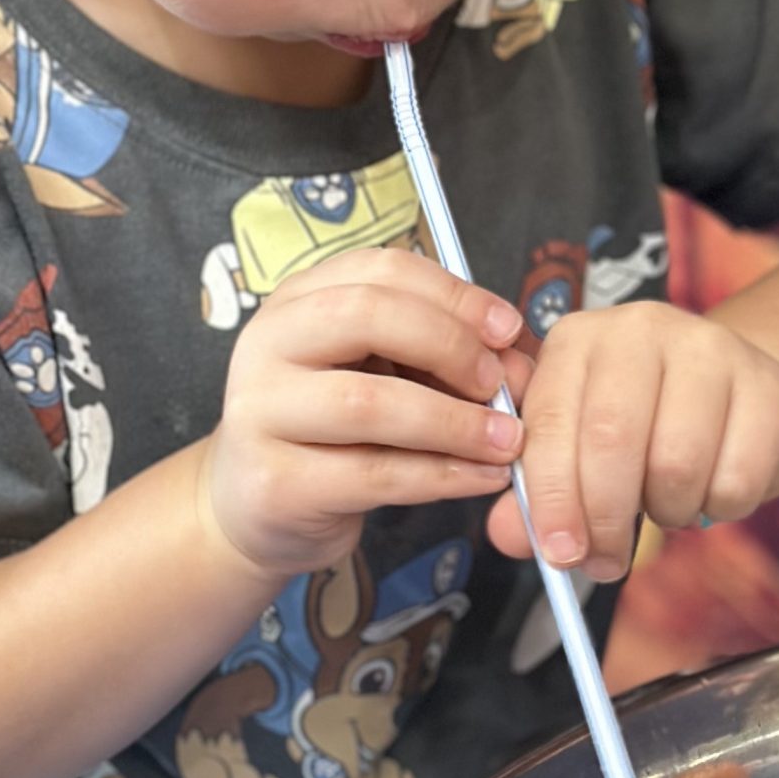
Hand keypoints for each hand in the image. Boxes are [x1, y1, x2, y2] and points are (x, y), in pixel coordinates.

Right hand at [202, 247, 535, 577]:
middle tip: (499, 383)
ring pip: (369, 402)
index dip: (454, 294)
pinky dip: (442, 475)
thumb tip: (519, 360)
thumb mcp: (384, 376)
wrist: (258, 508)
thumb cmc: (333, 431)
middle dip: (450, 345)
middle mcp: (268, 344)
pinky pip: (373, 474)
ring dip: (454, 422)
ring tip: (506, 440)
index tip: (508, 328)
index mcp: (298, 301)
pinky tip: (483, 478)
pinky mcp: (276, 483)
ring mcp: (261, 413)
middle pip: (366, 315)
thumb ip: (443, 358)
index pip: (381, 270)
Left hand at [484, 301, 778, 581]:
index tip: (558, 553)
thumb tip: (506, 537)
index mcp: (578, 340)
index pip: (550, 422)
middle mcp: (640, 328)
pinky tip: (712, 492)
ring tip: (666, 508)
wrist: (744, 389)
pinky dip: (719, 509)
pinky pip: (736, 479)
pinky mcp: (766, 385)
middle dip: (604, 519)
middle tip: (607, 562)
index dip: (551, 497)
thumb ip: (540, 491)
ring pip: (676, 463)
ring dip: (667, 512)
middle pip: (612, 440)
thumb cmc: (649, 421)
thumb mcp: (584, 444)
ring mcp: (709, 350)